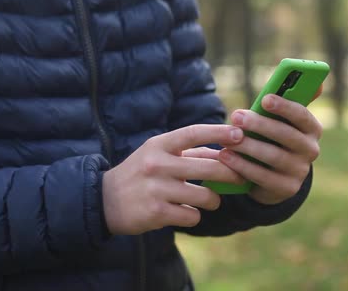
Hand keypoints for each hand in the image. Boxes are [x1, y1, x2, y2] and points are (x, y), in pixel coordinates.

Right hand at [102, 125, 245, 234]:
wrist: (106, 201)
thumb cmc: (141, 173)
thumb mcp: (159, 155)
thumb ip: (190, 152)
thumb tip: (226, 152)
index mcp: (159, 145)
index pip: (193, 133)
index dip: (219, 133)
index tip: (240, 134)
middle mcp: (157, 164)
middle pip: (209, 167)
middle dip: (231, 173)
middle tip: (241, 177)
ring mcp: (157, 189)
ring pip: (205, 195)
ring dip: (213, 200)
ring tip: (209, 200)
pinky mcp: (156, 213)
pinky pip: (192, 215)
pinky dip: (194, 215)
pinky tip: (185, 212)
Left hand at [219, 94, 322, 204]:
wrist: (272, 178)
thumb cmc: (273, 139)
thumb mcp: (279, 121)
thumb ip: (288, 102)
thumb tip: (313, 80)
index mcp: (311, 129)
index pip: (302, 115)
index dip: (285, 107)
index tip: (264, 99)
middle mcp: (311, 150)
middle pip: (286, 136)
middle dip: (259, 125)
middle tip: (236, 116)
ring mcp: (300, 171)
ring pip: (273, 156)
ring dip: (247, 146)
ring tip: (226, 139)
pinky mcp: (286, 188)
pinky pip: (262, 177)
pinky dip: (242, 165)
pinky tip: (225, 157)